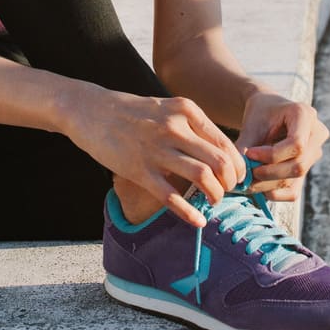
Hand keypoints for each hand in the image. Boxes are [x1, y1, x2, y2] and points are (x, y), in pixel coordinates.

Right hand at [65, 84, 244, 226]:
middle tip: (228, 191)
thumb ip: (191, 126)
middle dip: (230, 182)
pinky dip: (189, 212)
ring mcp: (156, 149)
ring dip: (215, 194)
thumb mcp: (167, 108)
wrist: (91, 110)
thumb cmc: (133, 112)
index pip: (225, 143)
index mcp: (186, 110)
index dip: (237, 166)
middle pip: (219, 161)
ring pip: (202, 177)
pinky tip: (198, 221)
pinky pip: (171, 196)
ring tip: (215, 202)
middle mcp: (175, 127)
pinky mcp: (139, 169)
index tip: (237, 179)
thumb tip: (219, 154)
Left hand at [235, 91, 329, 201]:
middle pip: (299, 165)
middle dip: (269, 173)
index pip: (297, 144)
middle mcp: (317, 134)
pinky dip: (274, 192)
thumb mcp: (251, 125)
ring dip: (268, 184)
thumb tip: (241, 178)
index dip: (271, 155)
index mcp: (305, 115)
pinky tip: (258, 184)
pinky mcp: (308, 168)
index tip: (249, 154)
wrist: (267, 112)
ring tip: (248, 178)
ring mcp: (315, 153)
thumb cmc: (259, 114)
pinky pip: (294, 191)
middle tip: (247, 172)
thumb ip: (245, 148)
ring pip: (295, 179)